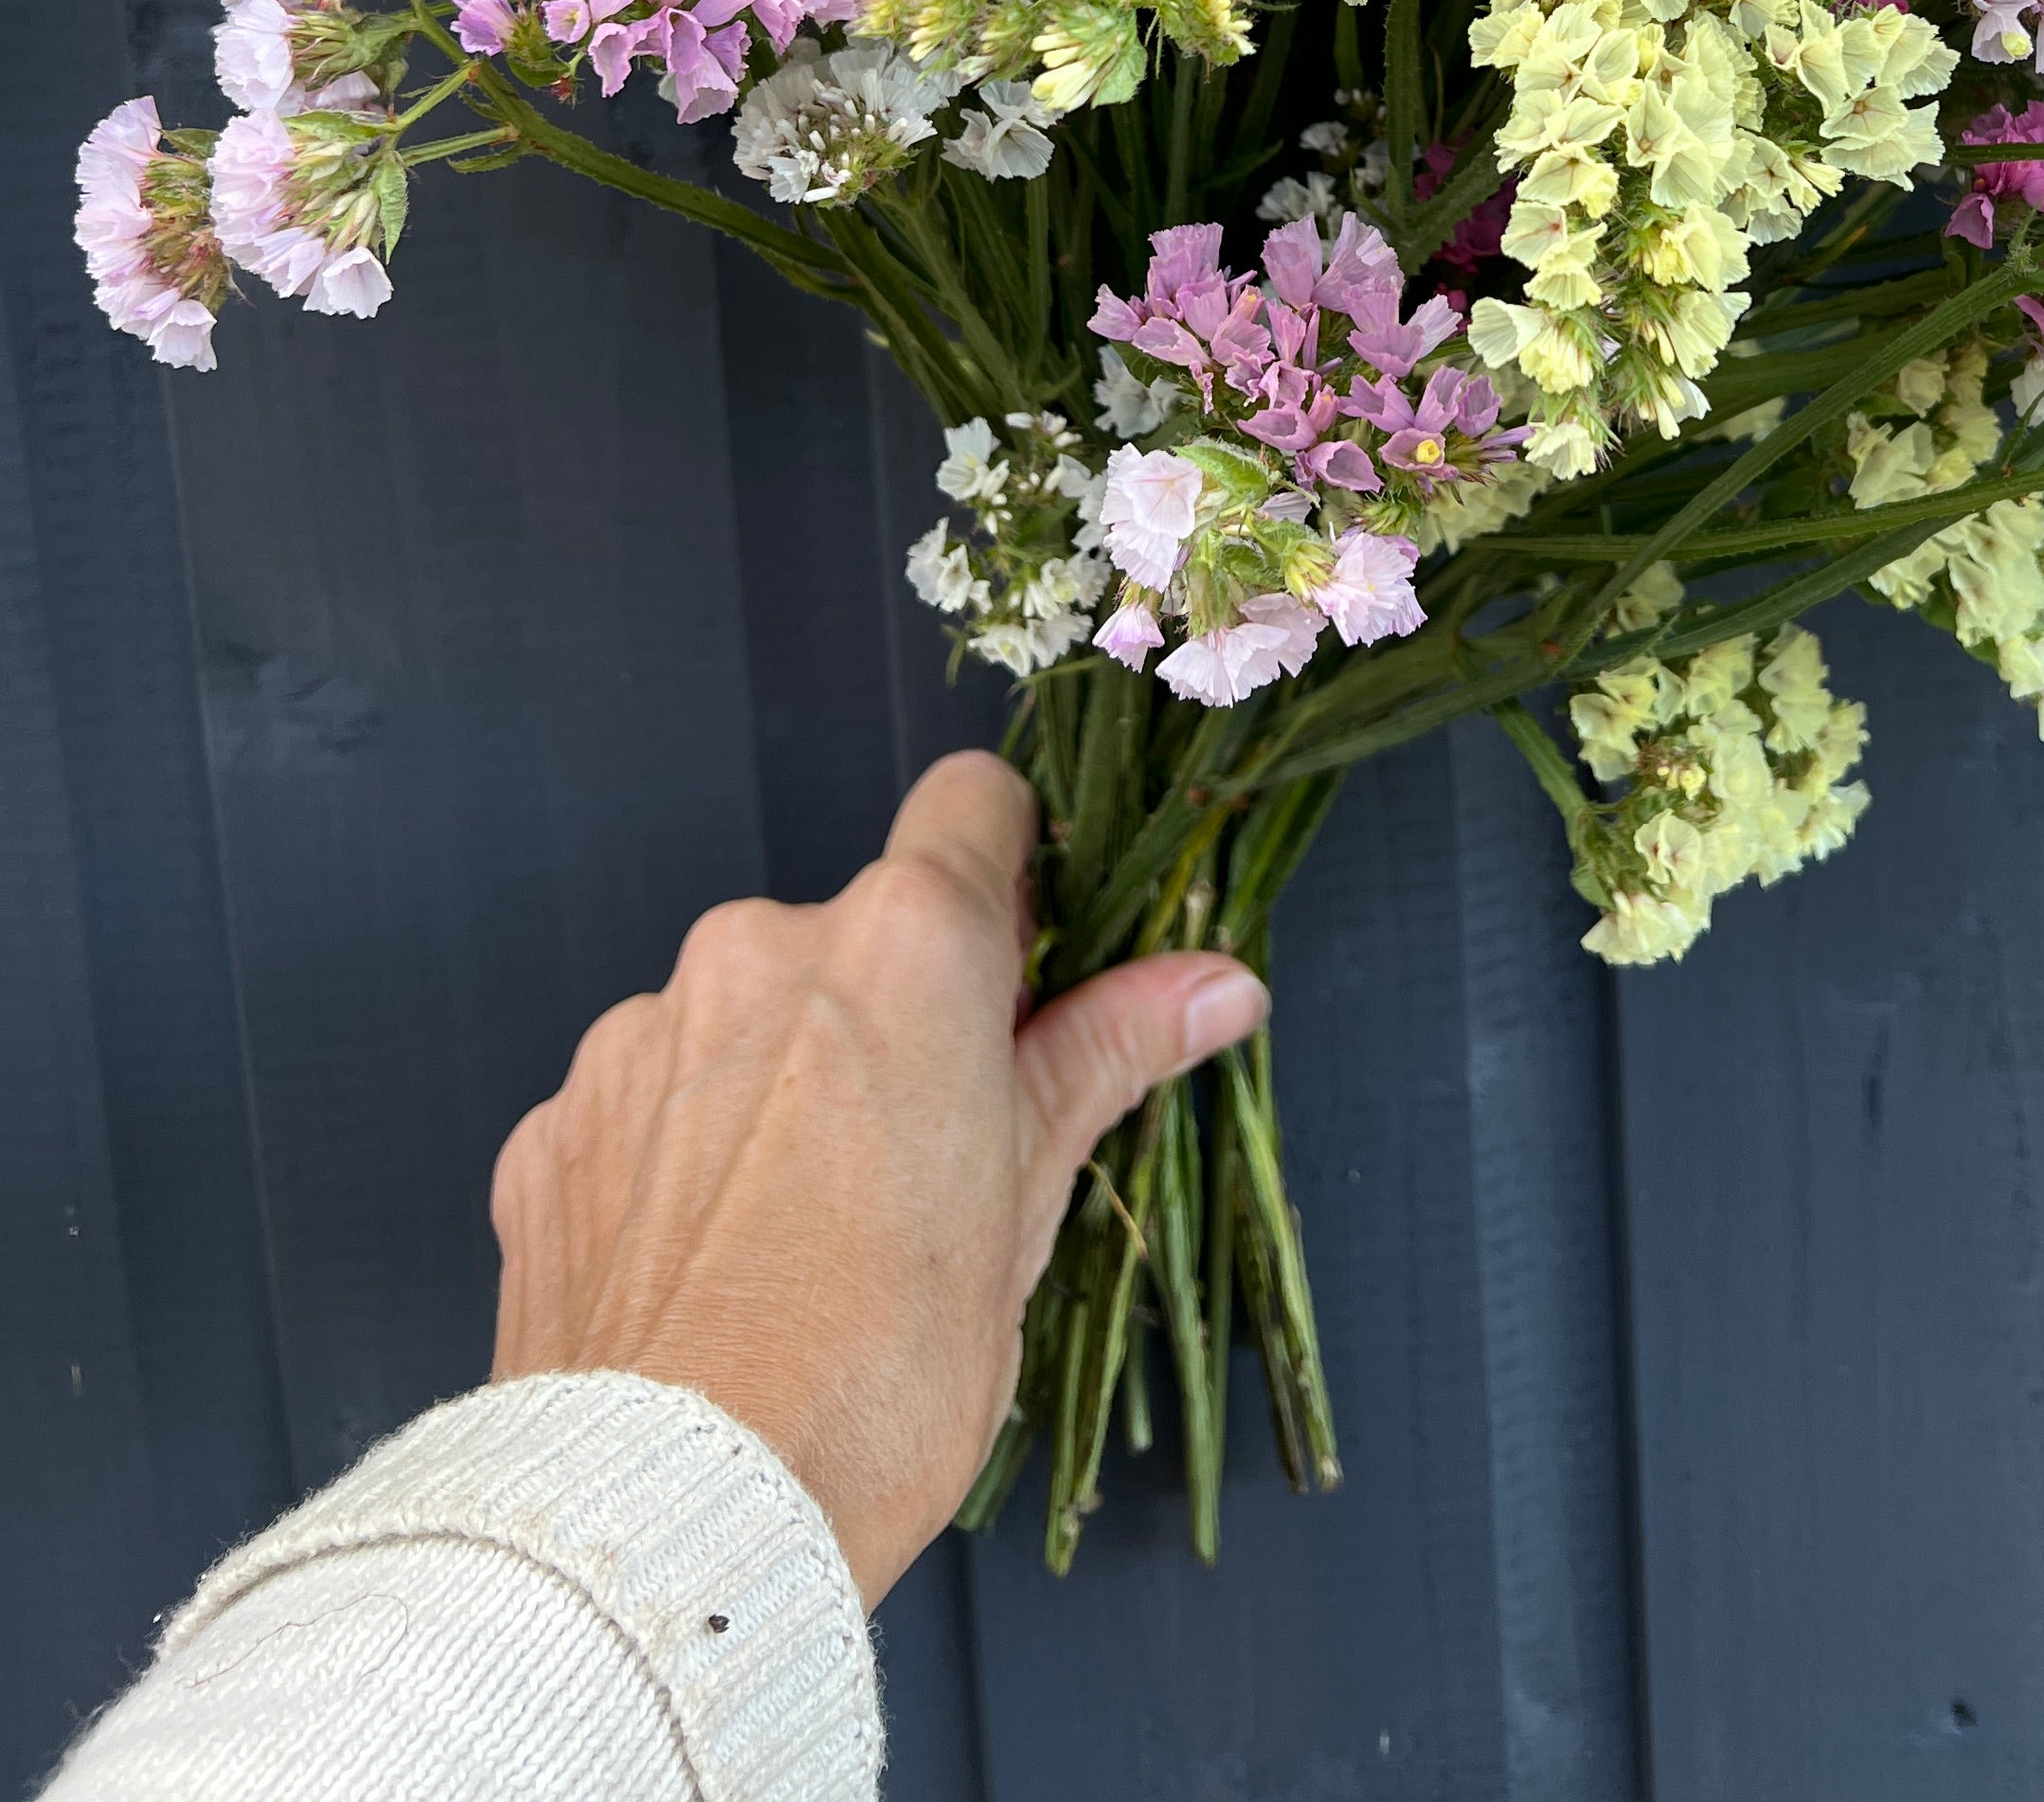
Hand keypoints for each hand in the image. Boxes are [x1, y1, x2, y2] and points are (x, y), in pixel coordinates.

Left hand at [488, 749, 1265, 1603]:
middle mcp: (757, 948)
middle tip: (920, 1162)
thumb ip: (1105, 1055)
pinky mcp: (553, 1129)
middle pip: (850, 931)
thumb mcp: (1027, 1204)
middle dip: (887, 1017)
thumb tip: (1214, 982)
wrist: (677, 1515)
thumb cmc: (878, 1373)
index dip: (1008, 876)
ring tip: (801, 1242)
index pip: (973, 805)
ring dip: (776, 1090)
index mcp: (903, 944)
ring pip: (740, 1021)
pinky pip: (641, 1108)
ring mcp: (638, 1036)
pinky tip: (711, 1274)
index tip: (1018, 968)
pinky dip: (680, 1163)